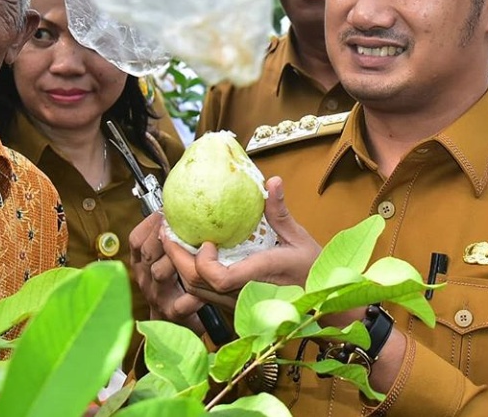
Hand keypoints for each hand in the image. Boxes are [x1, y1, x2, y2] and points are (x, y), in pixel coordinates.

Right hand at [129, 212, 203, 333]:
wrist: (182, 318)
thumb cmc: (178, 279)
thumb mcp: (168, 253)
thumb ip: (172, 232)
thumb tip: (184, 203)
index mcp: (141, 262)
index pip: (137, 239)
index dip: (153, 223)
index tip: (168, 212)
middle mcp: (145, 278)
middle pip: (148, 252)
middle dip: (166, 236)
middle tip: (184, 226)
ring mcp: (156, 296)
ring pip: (160, 271)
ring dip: (178, 258)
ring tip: (196, 250)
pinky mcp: (171, 314)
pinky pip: (181, 301)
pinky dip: (194, 293)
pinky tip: (205, 287)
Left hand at [161, 176, 321, 308]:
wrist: (318, 305)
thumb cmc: (311, 272)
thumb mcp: (298, 238)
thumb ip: (279, 212)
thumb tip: (272, 182)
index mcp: (259, 275)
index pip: (219, 279)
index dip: (203, 262)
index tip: (205, 241)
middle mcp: (243, 294)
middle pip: (197, 285)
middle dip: (176, 258)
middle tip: (169, 231)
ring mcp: (236, 303)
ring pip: (196, 292)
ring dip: (180, 267)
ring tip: (174, 240)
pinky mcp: (233, 306)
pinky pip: (203, 294)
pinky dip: (192, 275)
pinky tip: (190, 255)